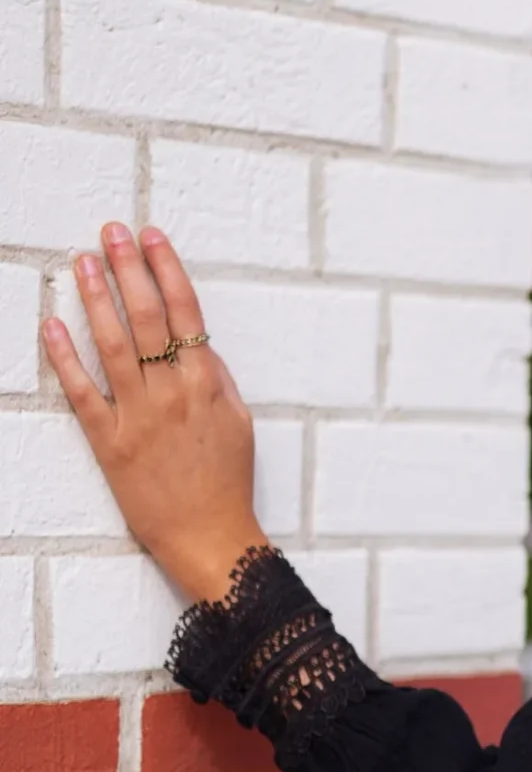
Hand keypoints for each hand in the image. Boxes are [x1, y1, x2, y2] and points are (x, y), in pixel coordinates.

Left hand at [43, 222, 267, 605]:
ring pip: (114, 345)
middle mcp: (172, 395)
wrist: (211, 538)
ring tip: (83, 263)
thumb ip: (217, 381)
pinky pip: (83, 393)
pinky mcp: (110, 444)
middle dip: (129, 269)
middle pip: (148, 318)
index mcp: (206, 386)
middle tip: (111, 233)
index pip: (186, 313)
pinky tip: (52, 326)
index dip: (166, 270)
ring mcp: (139, 418)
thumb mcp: (239, 425)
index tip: (151, 237)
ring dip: (97, 299)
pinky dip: (65, 358)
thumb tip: (198, 344)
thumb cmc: (227, 485)